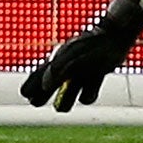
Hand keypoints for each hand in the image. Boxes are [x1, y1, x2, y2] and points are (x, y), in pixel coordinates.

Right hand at [19, 0, 142, 110]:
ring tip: (61, 106)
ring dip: (65, 99)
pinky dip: (89, 92)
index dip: (31, 86)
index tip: (28, 95)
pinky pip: (88, 94)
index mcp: (56, 61)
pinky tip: (90, 86)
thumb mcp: (70, 56)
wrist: (114, 37)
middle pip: (47, 89)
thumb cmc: (89, 44)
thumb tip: (45, 86)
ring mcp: (80, 76)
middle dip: (42, 96)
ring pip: (67, 96)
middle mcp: (66, 70)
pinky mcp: (94, 79)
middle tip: (35, 102)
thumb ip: (56, 70)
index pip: (37, 76)